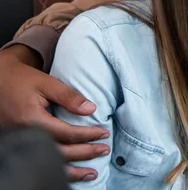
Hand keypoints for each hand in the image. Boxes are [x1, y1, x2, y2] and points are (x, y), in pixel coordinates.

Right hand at [0, 45, 110, 181]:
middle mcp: (24, 136)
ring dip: (72, 171)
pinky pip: (39, 161)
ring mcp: (19, 143)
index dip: (87, 135)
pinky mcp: (17, 145)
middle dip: (85, 153)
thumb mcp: (46, 83)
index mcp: (31, 120)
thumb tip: (91, 109)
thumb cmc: (21, 80)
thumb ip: (69, 96)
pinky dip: (56, 170)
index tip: (104, 134)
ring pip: (48, 164)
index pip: (66, 133)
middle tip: (104, 150)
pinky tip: (70, 172)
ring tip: (91, 174)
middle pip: (59, 152)